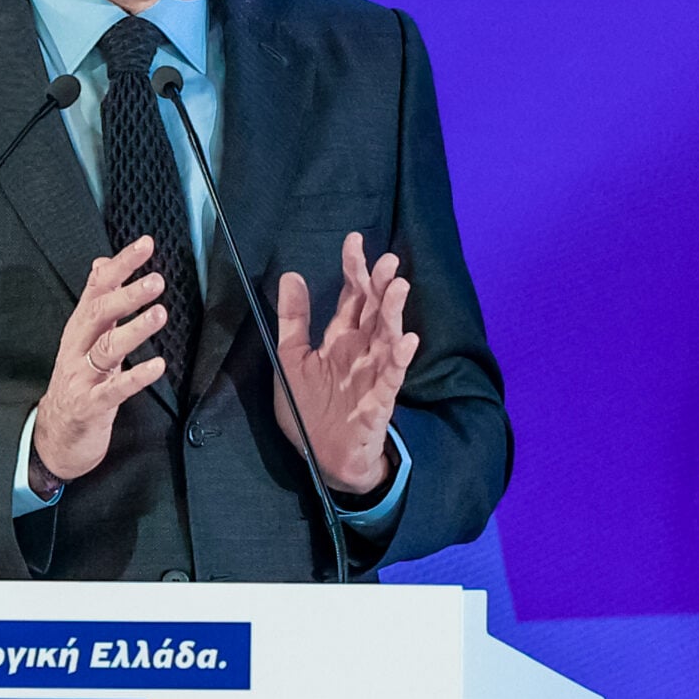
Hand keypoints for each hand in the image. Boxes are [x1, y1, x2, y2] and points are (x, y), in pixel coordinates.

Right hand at [32, 235, 168, 483]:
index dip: (121, 265)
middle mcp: (77, 347)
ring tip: (159, 313)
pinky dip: (136, 376)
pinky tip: (157, 365)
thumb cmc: (76, 382)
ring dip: (134, 329)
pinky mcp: (91, 405)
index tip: (145, 244)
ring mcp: (82, 376)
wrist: (55, 436)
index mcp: (79, 328)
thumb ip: (97, 301)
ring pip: (106, 347)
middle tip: (156, 280)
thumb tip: (103, 262)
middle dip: (127, 295)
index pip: (98, 288)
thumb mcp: (84, 337)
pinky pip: (115, 389)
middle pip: (99, 314)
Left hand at [274, 232, 419, 494]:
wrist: (322, 459)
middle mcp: (360, 351)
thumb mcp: (290, 360)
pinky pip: (391, 378)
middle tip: (388, 260)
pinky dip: (399, 359)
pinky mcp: (379, 401)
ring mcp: (372, 374)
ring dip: (393, 313)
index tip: (354, 240)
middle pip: (373, 311)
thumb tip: (292, 274)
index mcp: (340, 339)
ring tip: (399, 287)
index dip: (353, 269)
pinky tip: (408, 340)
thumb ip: (293, 320)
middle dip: (380, 285)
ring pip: (386, 337)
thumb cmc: (309, 411)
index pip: (350, 297)